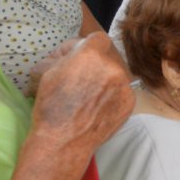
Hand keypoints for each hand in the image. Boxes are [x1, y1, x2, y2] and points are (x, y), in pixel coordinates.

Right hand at [31, 32, 133, 153]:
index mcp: (91, 55)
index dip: (87, 46)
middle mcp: (112, 67)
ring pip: (116, 74)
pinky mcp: (130, 101)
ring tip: (88, 95)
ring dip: (104, 79)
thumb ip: (65, 56)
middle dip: (94, 64)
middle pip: (107, 57)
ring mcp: (125, 85)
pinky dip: (112, 95)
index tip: (78, 57)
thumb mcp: (48, 73)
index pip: (98, 38)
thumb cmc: (51, 107)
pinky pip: (122, 91)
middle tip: (80, 78)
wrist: (64, 141)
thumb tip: (69, 51)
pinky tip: (98, 106)